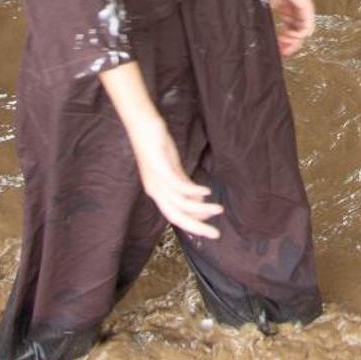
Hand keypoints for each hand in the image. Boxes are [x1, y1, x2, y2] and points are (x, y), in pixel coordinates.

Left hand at [125, 113, 223, 238]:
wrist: (142, 125)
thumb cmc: (157, 146)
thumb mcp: (174, 169)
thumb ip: (185, 185)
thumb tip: (200, 200)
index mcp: (158, 193)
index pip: (176, 217)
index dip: (193, 225)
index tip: (210, 230)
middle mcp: (155, 190)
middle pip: (176, 217)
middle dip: (197, 227)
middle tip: (215, 234)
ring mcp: (156, 179)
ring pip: (179, 203)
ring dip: (200, 208)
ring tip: (218, 209)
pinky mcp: (159, 166)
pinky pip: (176, 184)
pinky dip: (192, 190)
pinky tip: (206, 191)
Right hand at [259, 0, 314, 56]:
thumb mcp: (266, 5)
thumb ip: (267, 18)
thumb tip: (262, 32)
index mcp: (287, 10)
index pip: (289, 31)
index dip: (283, 42)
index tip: (277, 48)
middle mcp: (296, 12)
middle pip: (297, 35)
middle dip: (289, 46)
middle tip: (281, 52)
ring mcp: (303, 11)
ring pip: (302, 34)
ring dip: (293, 42)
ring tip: (283, 44)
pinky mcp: (307, 9)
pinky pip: (307, 28)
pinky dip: (299, 36)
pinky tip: (290, 37)